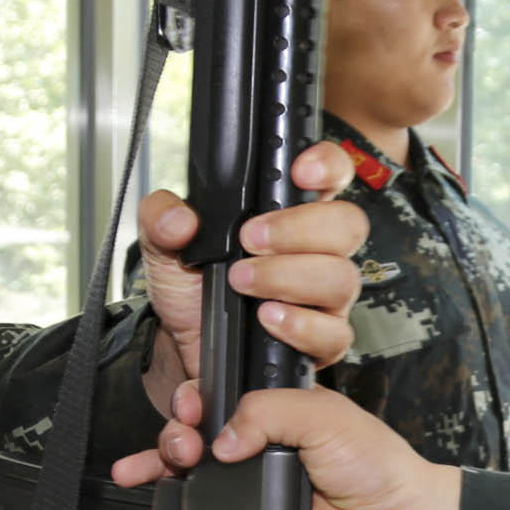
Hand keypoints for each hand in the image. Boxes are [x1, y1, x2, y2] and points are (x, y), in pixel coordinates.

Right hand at [108, 387, 461, 509]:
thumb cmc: (376, 464)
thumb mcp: (321, 414)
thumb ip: (265, 411)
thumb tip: (221, 435)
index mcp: (279, 408)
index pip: (223, 393)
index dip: (199, 396)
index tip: (191, 405)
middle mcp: (261, 441)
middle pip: (198, 427)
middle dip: (178, 426)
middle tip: (185, 437)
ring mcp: (251, 480)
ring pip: (190, 464)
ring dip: (163, 456)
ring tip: (157, 460)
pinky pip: (200, 507)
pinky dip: (166, 494)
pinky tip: (143, 482)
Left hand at [137, 141, 365, 413]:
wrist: (183, 343)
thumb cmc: (192, 286)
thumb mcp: (164, 243)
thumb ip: (161, 217)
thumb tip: (179, 220)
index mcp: (289, 213)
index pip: (331, 174)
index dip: (327, 165)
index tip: (298, 171)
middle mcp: (316, 251)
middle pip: (347, 224)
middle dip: (299, 228)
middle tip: (250, 238)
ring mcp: (324, 296)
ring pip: (341, 278)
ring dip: (288, 276)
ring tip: (242, 280)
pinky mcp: (321, 340)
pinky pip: (334, 333)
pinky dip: (300, 324)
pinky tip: (267, 318)